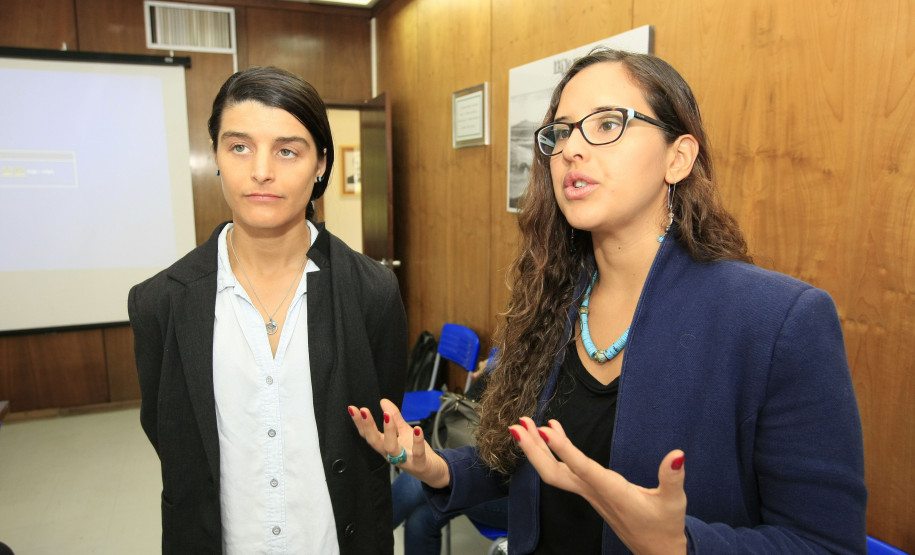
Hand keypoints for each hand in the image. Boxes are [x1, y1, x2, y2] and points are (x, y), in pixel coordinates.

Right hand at [348, 398, 450, 488]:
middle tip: (364, 410)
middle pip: (375, 442)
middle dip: (368, 426)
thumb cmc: (414, 451)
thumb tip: (383, 400)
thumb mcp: (403, 431)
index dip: (359, 422)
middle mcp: (391, 454)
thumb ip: (394, 417)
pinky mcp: (419, 464)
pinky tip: (417, 429)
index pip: (368, 434)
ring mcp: (404, 461)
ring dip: (389, 431)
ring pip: (392, 448)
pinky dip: (417, 441)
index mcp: (385, 446)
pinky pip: (417, 453)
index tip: (352, 408)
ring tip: (387, 415)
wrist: (432, 471)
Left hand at [510, 417, 686, 554]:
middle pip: (553, 473)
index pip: (582, 468)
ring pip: (554, 473)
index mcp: (612, 491)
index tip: (544, 430)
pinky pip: (563, 472)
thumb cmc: (663, 527)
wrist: (656, 551)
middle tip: (517, 424)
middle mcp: (594, 492)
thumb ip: (672, 478)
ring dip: (537, 449)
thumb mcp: (673, 502)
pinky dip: (553, 452)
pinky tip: (551, 432)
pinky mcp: (589, 492)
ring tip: (524, 424)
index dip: (562, 449)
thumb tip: (677, 455)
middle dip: (533, 449)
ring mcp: (588, 493)